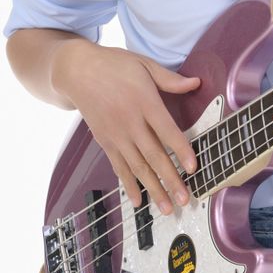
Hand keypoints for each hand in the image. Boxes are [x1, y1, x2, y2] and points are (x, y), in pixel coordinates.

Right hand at [53, 42, 199, 213]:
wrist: (77, 71)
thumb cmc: (113, 65)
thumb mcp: (143, 64)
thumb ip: (170, 78)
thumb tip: (196, 83)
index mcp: (144, 101)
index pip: (166, 130)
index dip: (181, 149)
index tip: (194, 166)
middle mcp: (130, 121)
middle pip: (154, 155)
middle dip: (171, 179)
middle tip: (186, 199)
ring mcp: (116, 134)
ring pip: (138, 167)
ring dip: (154, 189)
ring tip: (168, 208)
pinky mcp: (105, 142)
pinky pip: (119, 167)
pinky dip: (129, 185)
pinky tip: (139, 201)